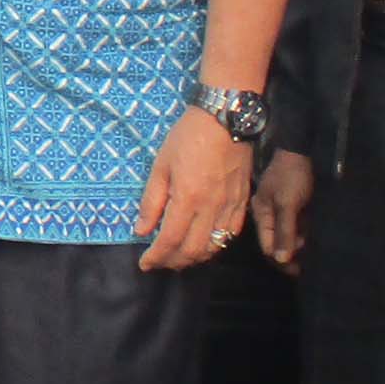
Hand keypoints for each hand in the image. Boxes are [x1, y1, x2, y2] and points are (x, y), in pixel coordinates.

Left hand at [136, 105, 254, 272]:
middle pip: (192, 251)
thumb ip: (151, 201)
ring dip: (194, 258)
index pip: (170, 240)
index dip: (155, 257)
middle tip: (159, 262)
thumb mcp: (160, 165)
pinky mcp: (242, 202)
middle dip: (172, 262)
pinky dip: (215, 246)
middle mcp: (211, 208)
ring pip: (214, 247)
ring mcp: (230, 207)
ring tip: (178, 256)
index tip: (144, 264)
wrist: (226, 119)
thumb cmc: (188, 137)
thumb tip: (142, 230)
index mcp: (188, 198)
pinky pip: (230, 234)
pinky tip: (204, 244)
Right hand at [252, 147, 316, 273]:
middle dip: (290, 254)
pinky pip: (297, 225)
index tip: (298, 271)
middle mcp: (269, 214)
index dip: (281, 259)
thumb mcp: (287, 204)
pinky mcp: (294, 205)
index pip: (267, 245)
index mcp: (261, 215)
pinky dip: (304, 234)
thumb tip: (280, 260)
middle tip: (308, 266)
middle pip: (277, 242)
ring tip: (313, 255)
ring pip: (288, 235)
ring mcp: (281, 209)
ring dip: (299, 245)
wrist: (301, 149)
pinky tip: (314, 241)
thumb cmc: (291, 177)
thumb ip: (284, 231)